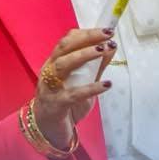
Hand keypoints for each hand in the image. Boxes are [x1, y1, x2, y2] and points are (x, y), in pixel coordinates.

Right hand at [32, 27, 117, 148]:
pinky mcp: (56, 104)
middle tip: (108, 35)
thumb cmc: (66, 102)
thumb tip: (111, 47)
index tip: (107, 30)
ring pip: (63, 65)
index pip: (68, 41)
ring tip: (103, 50)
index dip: (87, 33)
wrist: (48, 129)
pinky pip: (73, 94)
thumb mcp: (82, 82)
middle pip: (65, 47)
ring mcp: (50, 87)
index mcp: (54, 62)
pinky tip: (106, 84)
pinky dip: (90, 88)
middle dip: (87, 38)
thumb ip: (95, 66)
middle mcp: (49, 70)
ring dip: (84, 55)